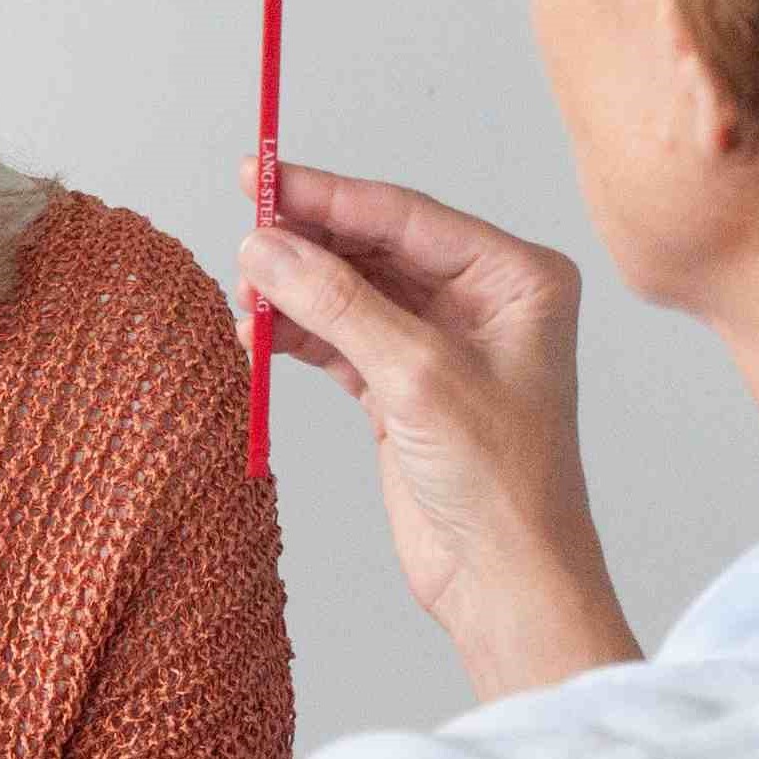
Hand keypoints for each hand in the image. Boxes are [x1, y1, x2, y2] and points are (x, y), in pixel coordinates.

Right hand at [239, 162, 637, 701]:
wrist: (506, 582)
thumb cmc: (503, 484)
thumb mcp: (418, 377)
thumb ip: (338, 303)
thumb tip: (266, 246)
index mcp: (516, 278)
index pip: (406, 215)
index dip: (328, 195)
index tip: (261, 177)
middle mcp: (483, 301)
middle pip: (374, 247)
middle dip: (306, 244)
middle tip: (242, 235)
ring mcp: (441, 344)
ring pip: (350, 292)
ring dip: (295, 292)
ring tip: (243, 294)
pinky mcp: (403, 387)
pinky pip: (339, 339)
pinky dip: (297, 335)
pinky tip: (257, 334)